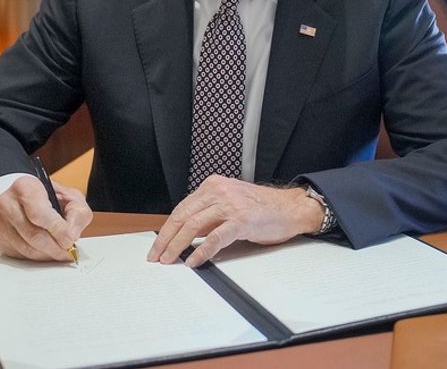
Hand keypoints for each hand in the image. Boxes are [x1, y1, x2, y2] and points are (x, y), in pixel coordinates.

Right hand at [0, 176, 92, 261]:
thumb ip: (77, 214)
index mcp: (25, 187)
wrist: (26, 198)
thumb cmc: (50, 197)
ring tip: (61, 253)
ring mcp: (0, 222)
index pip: (39, 214)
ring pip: (27, 248)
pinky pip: (20, 255)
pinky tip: (47, 252)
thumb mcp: (71, 197)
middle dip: (55, 248)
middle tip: (69, 253)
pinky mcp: (0, 239)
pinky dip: (38, 258)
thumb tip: (71, 236)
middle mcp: (7, 203)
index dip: (57, 230)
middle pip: (33, 234)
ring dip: (48, 255)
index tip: (70, 240)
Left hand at [147, 176, 324, 266]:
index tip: (157, 245)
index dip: (166, 229)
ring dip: (177, 246)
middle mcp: (219, 191)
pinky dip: (201, 251)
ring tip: (169, 260)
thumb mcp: (230, 204)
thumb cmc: (262, 209)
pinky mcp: (241, 220)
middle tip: (156, 256)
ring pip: (193, 225)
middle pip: (183, 216)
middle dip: (166, 239)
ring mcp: (230, 205)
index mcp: (213, 186)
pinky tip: (193, 261)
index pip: (181, 208)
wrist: (290, 208)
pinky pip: (214, 237)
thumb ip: (209, 215)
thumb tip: (186, 236)